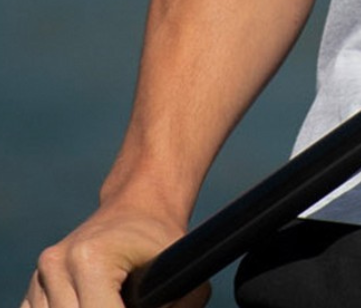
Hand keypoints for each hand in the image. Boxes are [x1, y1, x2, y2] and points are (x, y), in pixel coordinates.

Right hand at [22, 204, 208, 307]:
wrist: (137, 206)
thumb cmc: (160, 238)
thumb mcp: (181, 266)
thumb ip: (182, 303)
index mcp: (90, 258)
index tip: (143, 307)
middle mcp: (56, 265)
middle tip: (129, 302)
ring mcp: (40, 276)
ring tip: (113, 298)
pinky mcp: (34, 288)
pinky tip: (90, 302)